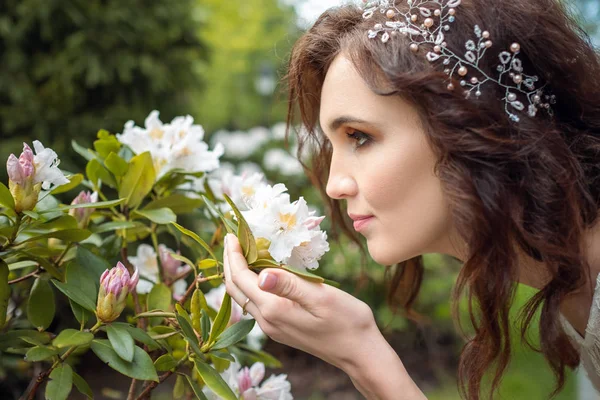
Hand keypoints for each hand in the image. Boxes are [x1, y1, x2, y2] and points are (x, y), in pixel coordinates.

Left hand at [222, 233, 376, 369]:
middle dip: (230, 262)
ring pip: (244, 297)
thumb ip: (290, 285)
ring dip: (239, 273)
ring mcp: (273, 327)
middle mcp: (267, 321)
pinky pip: (256, 303)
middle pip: (235, 289)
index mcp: (274, 310)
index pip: (241, 279)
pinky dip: (251, 284)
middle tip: (232, 238)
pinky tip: (260, 272)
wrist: (359, 352)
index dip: (233, 255)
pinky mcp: (280, 328)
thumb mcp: (321, 297)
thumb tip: (261, 275)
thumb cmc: (347, 321)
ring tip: (242, 250)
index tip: (231, 233)